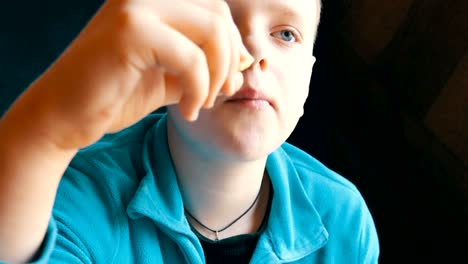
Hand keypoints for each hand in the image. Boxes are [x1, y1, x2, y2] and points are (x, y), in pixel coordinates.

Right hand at [21, 0, 252, 148]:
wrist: (65, 117)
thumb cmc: (117, 94)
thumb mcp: (171, 74)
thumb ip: (204, 62)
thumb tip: (246, 61)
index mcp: (153, 0)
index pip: (215, 8)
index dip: (232, 45)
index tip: (227, 81)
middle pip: (219, 14)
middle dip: (230, 59)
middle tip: (220, 94)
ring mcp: (135, 7)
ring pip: (212, 31)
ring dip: (217, 75)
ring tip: (203, 103)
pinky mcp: (130, 31)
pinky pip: (192, 59)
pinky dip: (199, 89)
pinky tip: (189, 110)